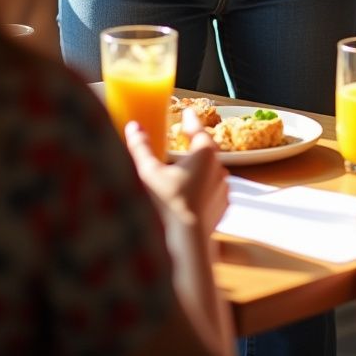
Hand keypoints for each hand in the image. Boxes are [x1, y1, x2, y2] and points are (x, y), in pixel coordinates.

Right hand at [125, 110, 228, 241]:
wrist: (188, 243)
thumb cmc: (168, 204)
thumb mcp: (149, 173)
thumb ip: (141, 148)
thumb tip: (133, 126)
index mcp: (204, 153)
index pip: (197, 128)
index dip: (190, 119)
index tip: (188, 111)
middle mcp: (218, 167)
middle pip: (207, 148)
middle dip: (196, 142)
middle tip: (186, 136)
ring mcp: (222, 188)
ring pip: (211, 169)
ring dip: (200, 166)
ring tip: (186, 165)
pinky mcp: (222, 207)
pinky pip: (213, 189)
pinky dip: (203, 186)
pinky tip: (192, 191)